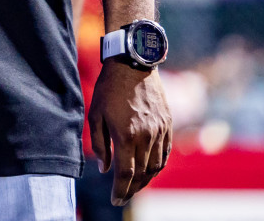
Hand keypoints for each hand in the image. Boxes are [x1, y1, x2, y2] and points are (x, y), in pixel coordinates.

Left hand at [89, 61, 172, 205]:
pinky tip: (149, 170)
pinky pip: (165, 153)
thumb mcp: (95, 114)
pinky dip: (158, 166)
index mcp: (126, 135)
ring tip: (134, 186)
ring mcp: (160, 131)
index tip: (115, 201)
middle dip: (132, 189)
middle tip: (123, 196)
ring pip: (156, 166)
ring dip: (146, 180)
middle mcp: (146, 136)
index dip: (120, 191)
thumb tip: (104, 169)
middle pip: (142, 174)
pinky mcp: (168, 124)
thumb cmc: (109, 88)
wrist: (133, 64)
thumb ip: (100, 144)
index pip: (126, 174)